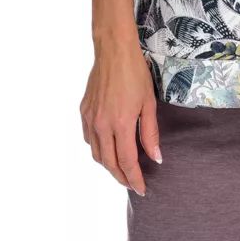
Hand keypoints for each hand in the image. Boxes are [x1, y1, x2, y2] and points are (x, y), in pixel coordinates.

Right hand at [80, 24, 161, 195]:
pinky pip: (89, 138)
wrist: (114, 51)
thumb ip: (150, 132)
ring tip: (121, 168)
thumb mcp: (149, 103)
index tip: (142, 189)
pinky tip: (107, 146)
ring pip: (97, 153)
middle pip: (109, 163)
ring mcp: (90, 118)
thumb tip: (155, 158)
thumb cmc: (135, 73)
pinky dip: (98, 148)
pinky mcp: (83, 111)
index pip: (127, 162)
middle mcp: (102, 125)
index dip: (134, 179)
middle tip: (132, 183)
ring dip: (108, 165)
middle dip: (121, 177)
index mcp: (121, 124)